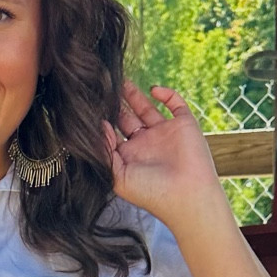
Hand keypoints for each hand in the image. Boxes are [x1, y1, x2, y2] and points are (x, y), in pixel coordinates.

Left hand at [103, 82, 225, 233]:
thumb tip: (99, 127)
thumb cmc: (151, 193)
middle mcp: (146, 143)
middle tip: (102, 88)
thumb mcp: (118, 177)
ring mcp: (164, 133)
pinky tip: (153, 90)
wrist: (186, 195)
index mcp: (130, 157)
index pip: (112, 134)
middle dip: (116, 104)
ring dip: (134, 95)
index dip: (103, 122)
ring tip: (120, 81)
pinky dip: (166, 94)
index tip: (89, 108)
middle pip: (127, 118)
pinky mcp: (183, 124)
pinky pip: (175, 104)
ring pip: (147, 108)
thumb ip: (104, 152)